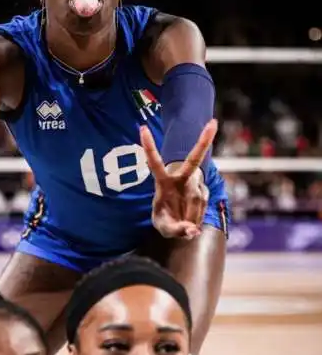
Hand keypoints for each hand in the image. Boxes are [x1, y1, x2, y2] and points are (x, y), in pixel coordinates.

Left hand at [140, 119, 216, 238]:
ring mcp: (195, 185)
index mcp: (163, 181)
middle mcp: (181, 178)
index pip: (154, 162)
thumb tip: (193, 230)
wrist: (179, 221)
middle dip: (204, 141)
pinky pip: (203, 208)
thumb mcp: (164, 227)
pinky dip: (197, 220)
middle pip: (194, 160)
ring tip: (186, 227)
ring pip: (197, 200)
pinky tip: (193, 224)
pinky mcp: (204, 193)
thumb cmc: (165, 219)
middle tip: (214, 123)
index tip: (141, 128)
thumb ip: (175, 229)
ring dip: (192, 217)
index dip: (149, 146)